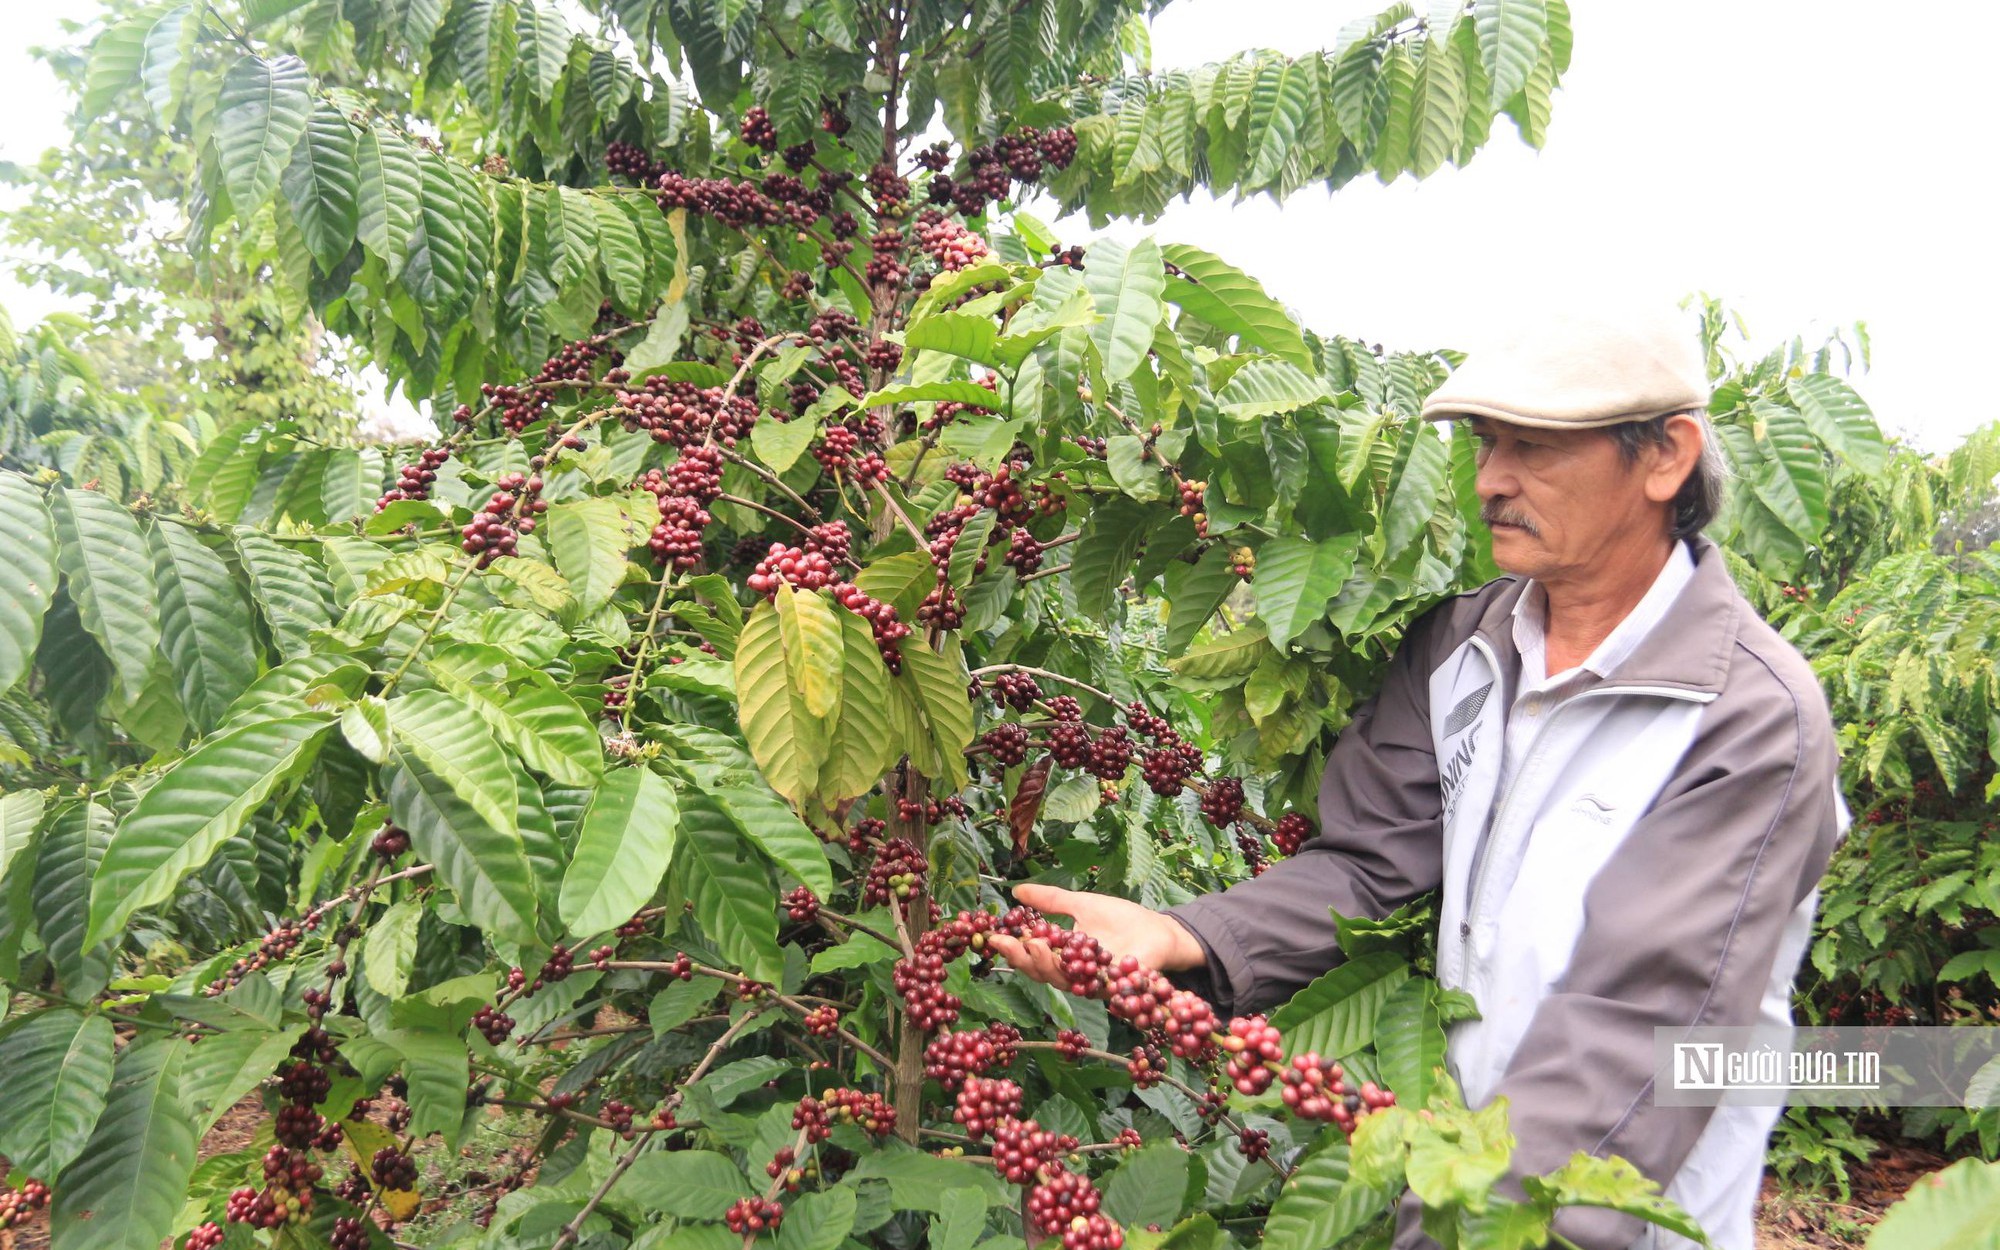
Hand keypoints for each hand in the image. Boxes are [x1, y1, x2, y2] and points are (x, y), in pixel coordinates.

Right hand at [985, 883, 1206, 988]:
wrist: (1160, 930)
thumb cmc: (1122, 919)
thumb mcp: (1081, 904)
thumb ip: (1050, 900)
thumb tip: (1016, 891)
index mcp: (1064, 956)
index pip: (1032, 959)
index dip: (1012, 950)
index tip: (994, 936)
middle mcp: (1075, 975)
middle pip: (1043, 974)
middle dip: (1023, 960)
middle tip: (1009, 942)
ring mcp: (1095, 984)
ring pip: (1064, 982)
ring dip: (1047, 965)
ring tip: (1036, 943)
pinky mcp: (1117, 987)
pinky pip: (1098, 986)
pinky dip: (1085, 975)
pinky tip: (1073, 959)